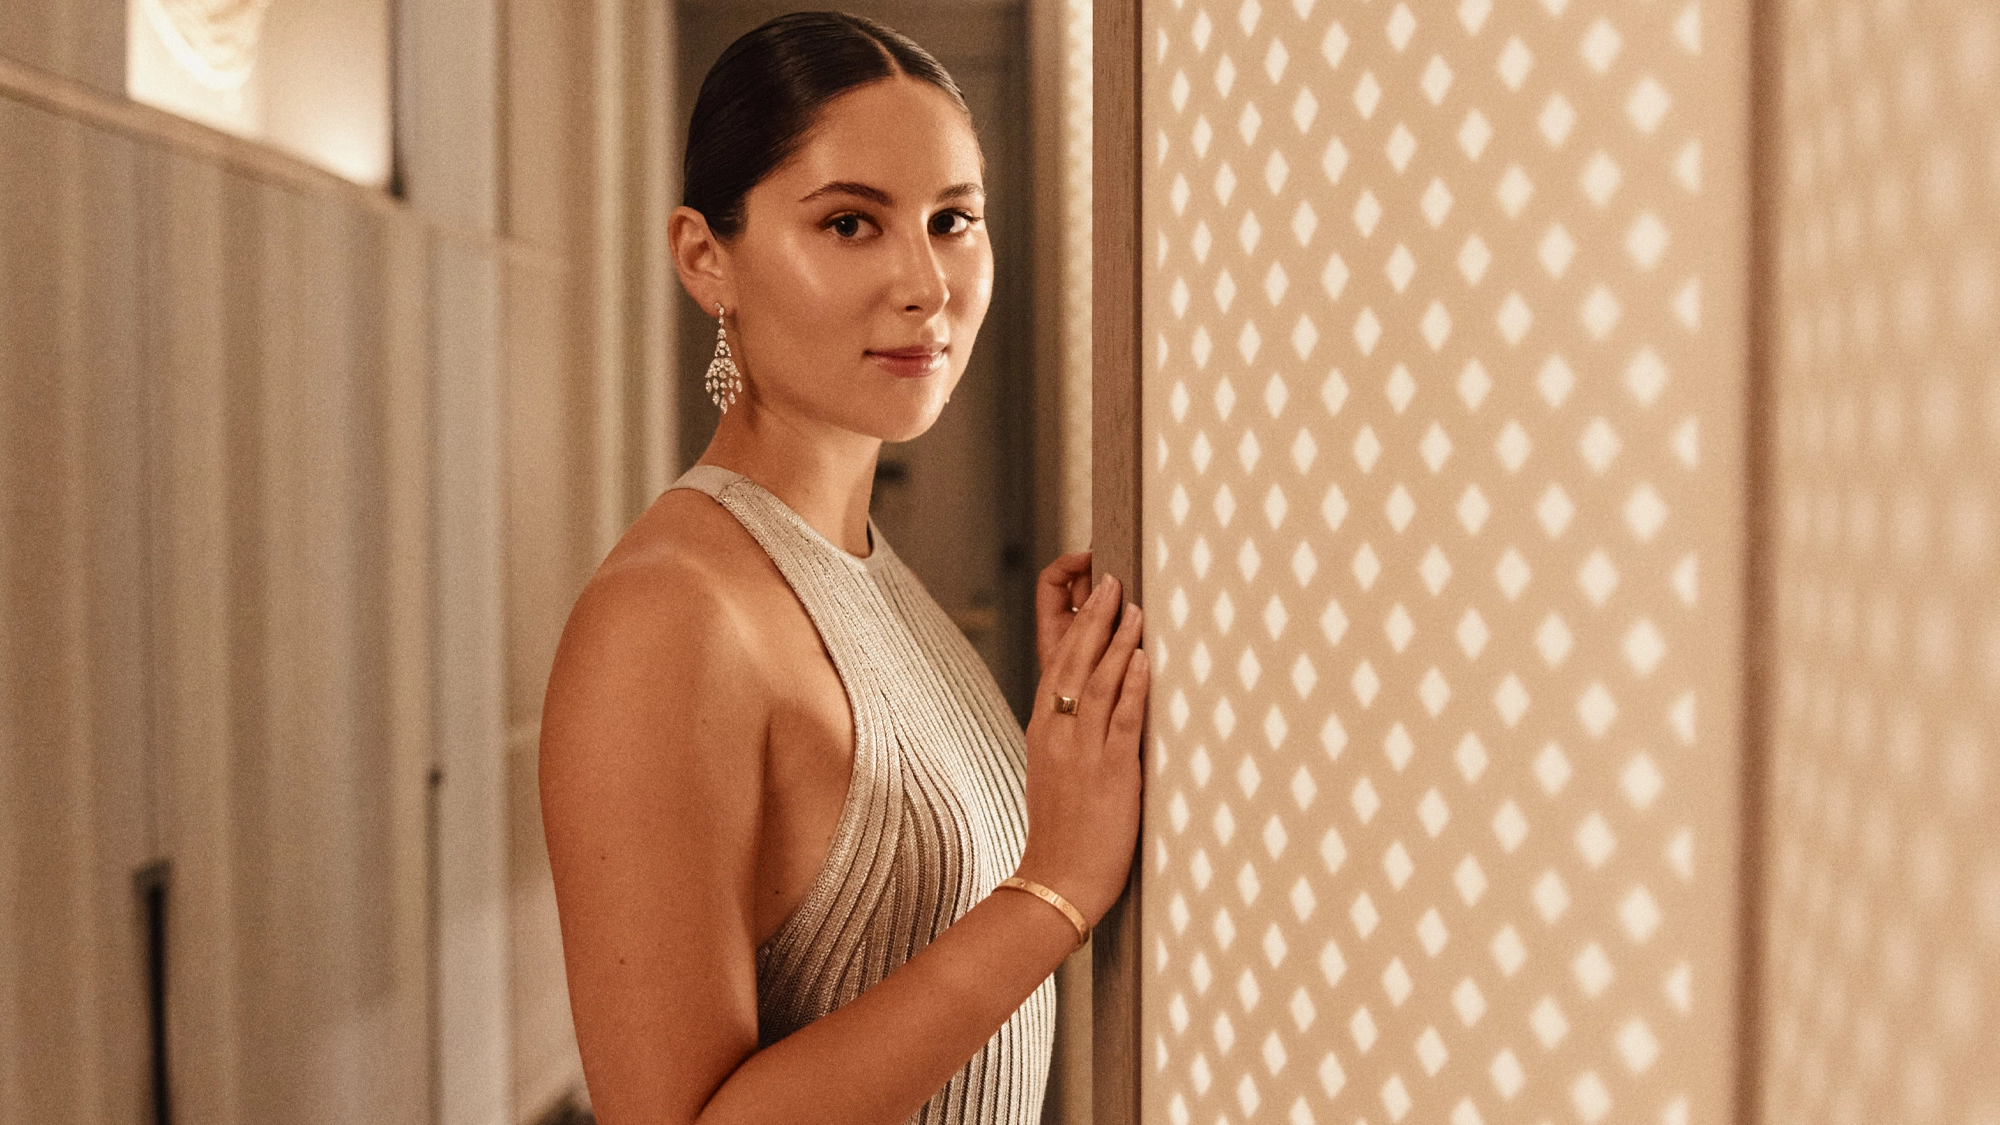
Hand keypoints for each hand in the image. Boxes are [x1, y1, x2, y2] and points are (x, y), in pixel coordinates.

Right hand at [1014, 571, 1148, 926]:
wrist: (1056, 880)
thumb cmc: (1062, 829)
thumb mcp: (1055, 768)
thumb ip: (1070, 730)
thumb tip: (1097, 697)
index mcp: (1042, 728)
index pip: (1054, 659)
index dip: (1070, 619)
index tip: (1088, 588)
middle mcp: (1057, 732)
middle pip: (1073, 660)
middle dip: (1093, 616)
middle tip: (1111, 579)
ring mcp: (1081, 751)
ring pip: (1098, 682)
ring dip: (1118, 641)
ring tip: (1133, 607)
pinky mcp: (1109, 773)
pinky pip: (1122, 720)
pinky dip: (1134, 686)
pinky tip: (1144, 660)